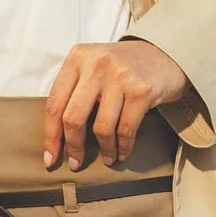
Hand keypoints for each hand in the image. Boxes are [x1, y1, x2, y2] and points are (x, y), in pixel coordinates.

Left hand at [43, 37, 189, 167]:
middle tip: (75, 163)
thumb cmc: (123, 67)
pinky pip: (126, 129)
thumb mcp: (93, 66)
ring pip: (101, 127)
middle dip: (73, 146)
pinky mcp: (141, 91)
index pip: (55, 102)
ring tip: (108, 158)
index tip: (50, 157)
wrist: (165, 53)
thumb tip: (58, 135)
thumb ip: (75, 89)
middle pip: (73, 117)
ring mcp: (120, 76)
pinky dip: (123, 146)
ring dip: (104, 149)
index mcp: (77, 58)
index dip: (51, 135)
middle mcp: (96, 64)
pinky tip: (122, 152)